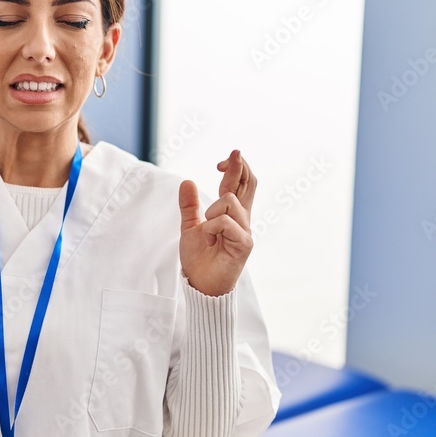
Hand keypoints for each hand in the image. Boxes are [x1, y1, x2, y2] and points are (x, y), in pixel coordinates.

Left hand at [178, 150, 256, 296]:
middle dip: (240, 166)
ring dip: (211, 213)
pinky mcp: (244, 243)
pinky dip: (212, 227)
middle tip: (233, 153)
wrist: (200, 283)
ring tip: (208, 232)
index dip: (236, 167)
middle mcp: (242, 219)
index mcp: (231, 214)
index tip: (222, 160)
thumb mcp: (190, 226)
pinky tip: (211, 240)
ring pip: (229, 201)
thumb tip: (187, 181)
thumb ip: (189, 205)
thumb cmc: (199, 258)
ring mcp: (245, 230)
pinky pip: (225, 222)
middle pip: (248, 184)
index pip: (240, 184)